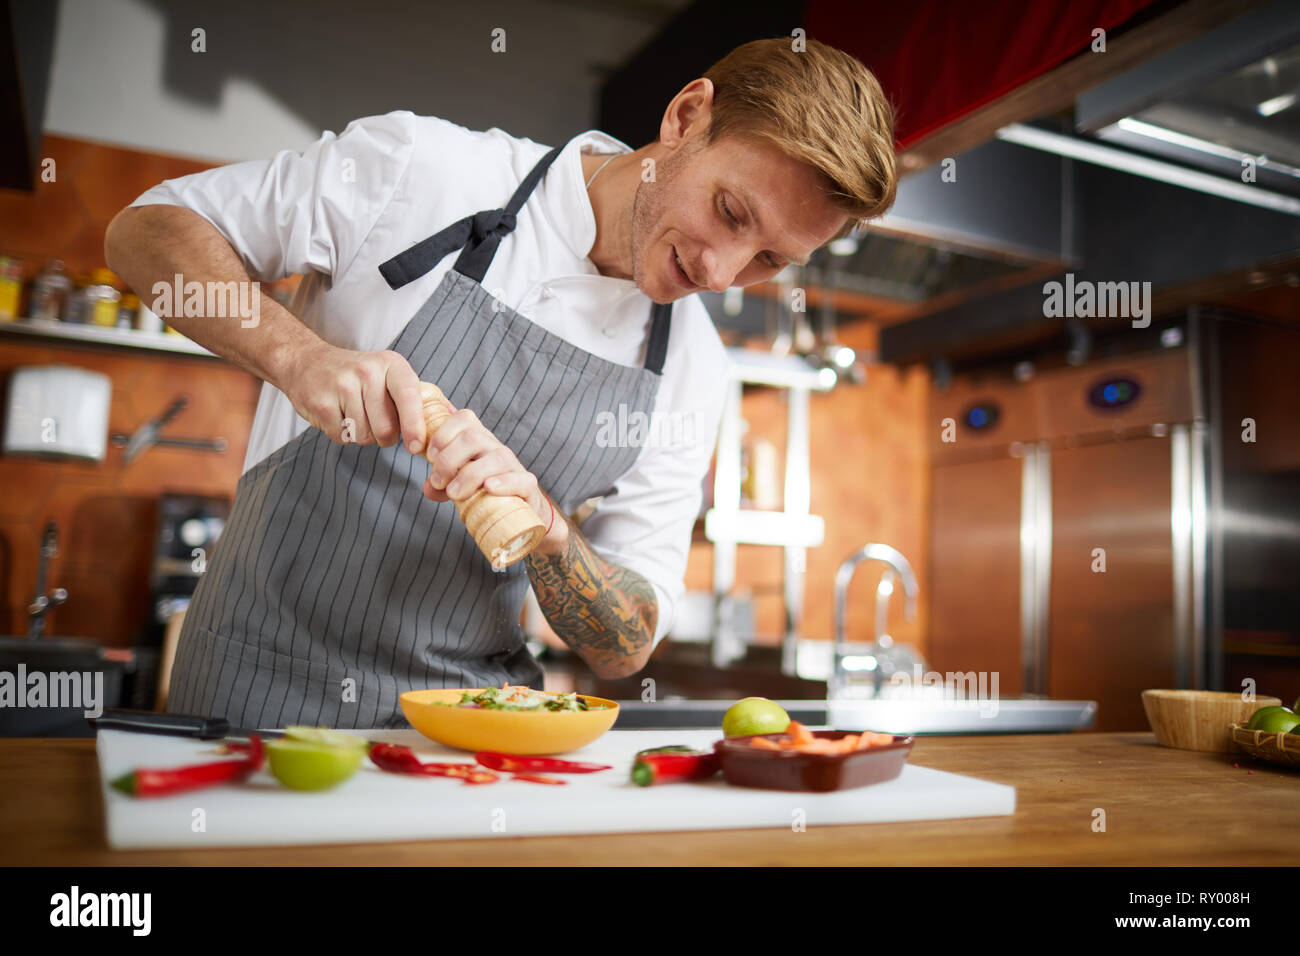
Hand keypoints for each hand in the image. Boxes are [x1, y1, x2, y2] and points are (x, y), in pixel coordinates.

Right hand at [282, 344, 425, 452]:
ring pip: (364, 436)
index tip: (416, 446)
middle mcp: (367, 372)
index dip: (414, 425)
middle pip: (386, 428)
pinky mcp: (321, 404)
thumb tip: (456, 417)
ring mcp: (342, 386)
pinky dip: (342, 435)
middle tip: (376, 421)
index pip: (409, 396)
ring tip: (355, 415)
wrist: (307, 362)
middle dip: (385, 436)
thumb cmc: (359, 375)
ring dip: (363, 436)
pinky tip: (338, 415)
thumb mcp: (392, 375)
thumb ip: (423, 398)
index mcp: (391, 365)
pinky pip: (342, 438)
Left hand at [422, 401, 562, 549]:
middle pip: (473, 438)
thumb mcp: (456, 484)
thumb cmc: (481, 491)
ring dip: (469, 475)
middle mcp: (495, 447)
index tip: (430, 457)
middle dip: (448, 460)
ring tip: (454, 494)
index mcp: (478, 439)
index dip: (442, 434)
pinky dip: (503, 482)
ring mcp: (513, 465)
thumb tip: (428, 487)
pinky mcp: (527, 485)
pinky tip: (488, 488)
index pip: (463, 418)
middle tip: (438, 481)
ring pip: (495, 458)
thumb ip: (439, 484)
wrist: (517, 509)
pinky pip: (519, 479)